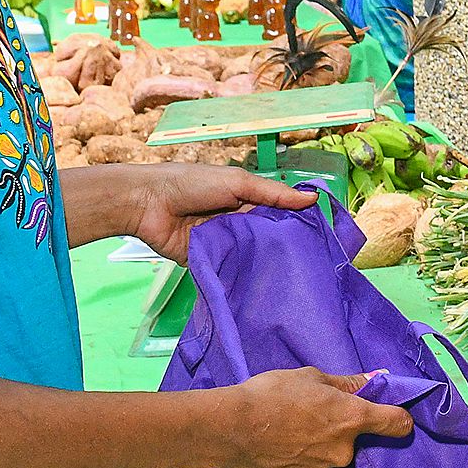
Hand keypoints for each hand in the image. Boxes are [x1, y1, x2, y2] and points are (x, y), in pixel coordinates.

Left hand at [121, 164, 314, 262]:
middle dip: (282, 247)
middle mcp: (237, 223)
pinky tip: (262, 285)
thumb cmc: (191, 184)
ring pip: (251, 256)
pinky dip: (241, 275)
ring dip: (263, 263)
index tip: (320, 238)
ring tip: (291, 277)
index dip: (296, 223)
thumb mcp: (237, 182)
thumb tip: (313, 199)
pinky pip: (229, 270)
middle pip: (266, 238)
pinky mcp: (209, 262)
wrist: (147, 204)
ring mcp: (223, 244)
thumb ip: (273, 194)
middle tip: (310, 263)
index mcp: (245, 201)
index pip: (278, 214)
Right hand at [217, 368, 415, 467]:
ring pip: (322, 466)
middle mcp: (343, 453)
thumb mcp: (309, 377)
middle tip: (300, 424)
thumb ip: (345, 384)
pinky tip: (269, 460)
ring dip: (309, 456)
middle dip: (330, 437)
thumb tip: (373, 381)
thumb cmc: (270, 395)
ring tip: (279, 443)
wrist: (228, 429)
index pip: (395, 423)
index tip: (395, 420)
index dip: (397, 420)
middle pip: (347, 446)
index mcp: (351, 419)